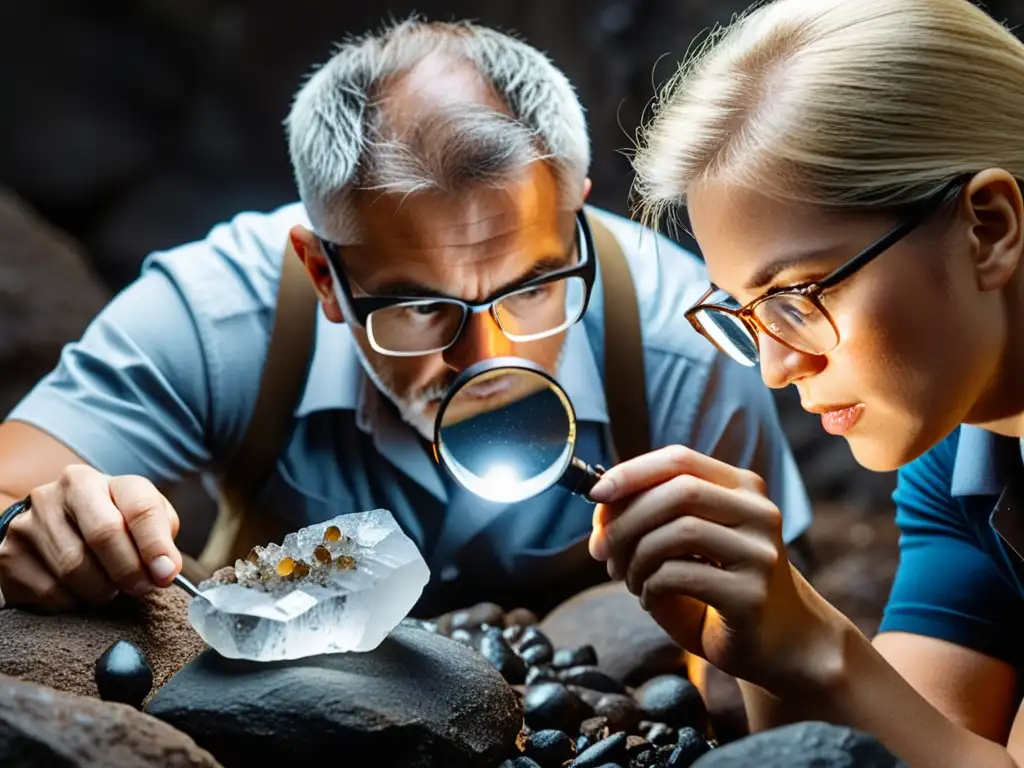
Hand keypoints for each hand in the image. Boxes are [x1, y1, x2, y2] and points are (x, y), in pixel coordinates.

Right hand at [0, 465, 181, 611]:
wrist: (47, 531)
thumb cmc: (105, 522)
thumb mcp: (136, 516)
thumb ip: (160, 535)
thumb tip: (165, 570)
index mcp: (93, 480)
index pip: (138, 507)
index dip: (156, 545)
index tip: (166, 573)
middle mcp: (55, 495)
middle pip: (104, 534)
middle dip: (130, 569)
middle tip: (141, 587)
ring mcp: (26, 526)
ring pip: (76, 570)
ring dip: (102, 589)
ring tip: (108, 585)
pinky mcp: (8, 558)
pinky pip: (51, 593)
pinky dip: (74, 602)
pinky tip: (78, 591)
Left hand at [588, 445, 832, 689]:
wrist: (780, 646)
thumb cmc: (719, 590)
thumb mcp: (685, 546)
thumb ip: (650, 519)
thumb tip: (600, 505)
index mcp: (742, 489)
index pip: (680, 460)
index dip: (632, 472)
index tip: (595, 493)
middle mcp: (758, 513)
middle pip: (677, 492)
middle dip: (626, 519)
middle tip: (601, 550)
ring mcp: (760, 553)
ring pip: (677, 532)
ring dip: (636, 557)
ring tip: (629, 579)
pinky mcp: (750, 595)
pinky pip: (680, 575)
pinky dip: (650, 586)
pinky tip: (650, 599)